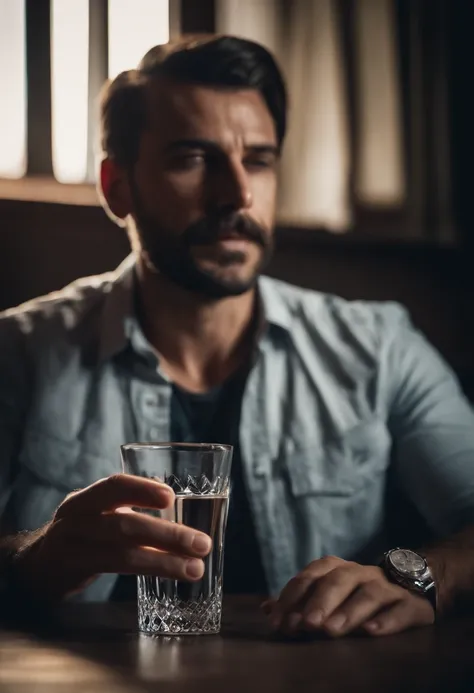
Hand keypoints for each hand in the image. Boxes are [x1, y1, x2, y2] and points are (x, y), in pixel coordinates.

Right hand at [10, 474, 211, 601]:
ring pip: (121, 553)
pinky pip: (114, 571)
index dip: (141, 489)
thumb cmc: (80, 534)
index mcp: (86, 499)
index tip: (171, 497)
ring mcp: (73, 549)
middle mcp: (76, 520)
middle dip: (167, 534)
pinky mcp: (74, 574)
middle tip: (202, 543)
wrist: (35, 566)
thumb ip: (128, 504)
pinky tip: (170, 574)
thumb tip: (174, 497)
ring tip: (195, 568)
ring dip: (164, 561)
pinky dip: (146, 570)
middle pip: (123, 524)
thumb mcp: (97, 513)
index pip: (113, 486)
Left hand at [262, 556, 434, 637]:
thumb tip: (266, 608)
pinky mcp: (410, 604)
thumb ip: (299, 603)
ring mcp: (386, 586)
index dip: (292, 597)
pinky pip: (399, 609)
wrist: (410, 589)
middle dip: (320, 602)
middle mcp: (360, 572)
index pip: (310, 576)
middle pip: (338, 580)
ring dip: (348, 611)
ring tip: (332, 630)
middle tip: (306, 624)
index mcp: (335, 569)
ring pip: (368, 594)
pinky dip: (386, 620)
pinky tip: (371, 632)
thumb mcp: (327, 597)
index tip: (279, 622)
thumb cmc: (358, 596)